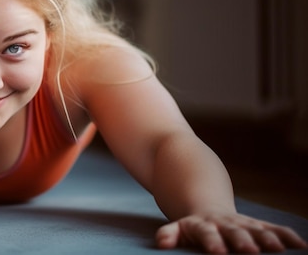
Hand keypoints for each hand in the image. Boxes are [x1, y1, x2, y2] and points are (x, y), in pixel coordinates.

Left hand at [155, 212, 306, 253]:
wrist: (207, 205)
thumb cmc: (192, 227)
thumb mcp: (177, 227)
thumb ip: (169, 234)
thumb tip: (162, 243)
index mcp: (202, 226)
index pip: (207, 234)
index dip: (212, 242)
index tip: (218, 252)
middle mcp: (224, 224)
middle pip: (234, 232)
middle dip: (243, 241)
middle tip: (250, 251)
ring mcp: (242, 224)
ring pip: (257, 230)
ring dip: (268, 239)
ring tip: (278, 249)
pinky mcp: (258, 226)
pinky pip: (274, 229)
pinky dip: (286, 237)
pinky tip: (301, 246)